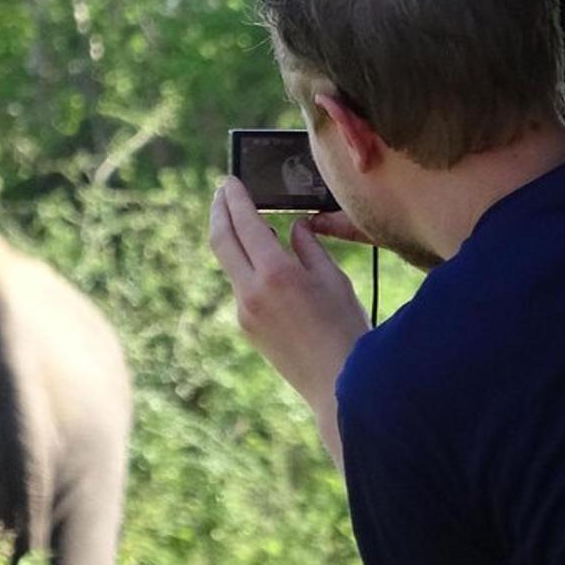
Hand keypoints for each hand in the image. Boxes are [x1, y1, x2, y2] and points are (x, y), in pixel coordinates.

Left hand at [209, 177, 369, 467]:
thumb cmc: (346, 327)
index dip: (235, 198)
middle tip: (222, 191)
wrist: (337, 383)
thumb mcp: (333, 279)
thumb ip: (308, 247)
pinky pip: (241, 286)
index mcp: (275, 273)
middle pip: (221, 240)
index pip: (245, 224)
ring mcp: (244, 311)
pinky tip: (261, 260)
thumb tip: (293, 228)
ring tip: (241, 219)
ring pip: (230, 264)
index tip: (230, 180)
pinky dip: (246, 266)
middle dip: (219, 211)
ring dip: (232, 239)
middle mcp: (251, 291)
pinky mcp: (246, 326)